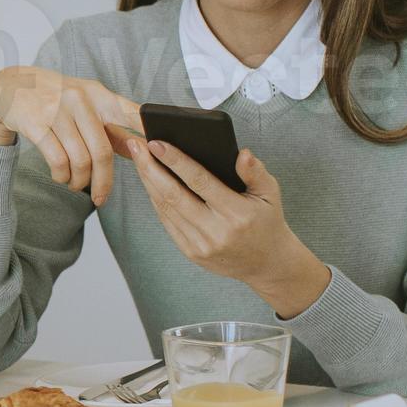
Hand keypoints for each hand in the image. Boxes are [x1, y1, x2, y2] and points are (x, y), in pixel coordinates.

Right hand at [0, 67, 141, 205]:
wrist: (7, 89)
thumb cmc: (52, 100)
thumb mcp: (83, 104)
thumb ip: (109, 126)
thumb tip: (137, 149)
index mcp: (97, 94)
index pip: (131, 112)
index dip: (148, 131)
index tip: (159, 151)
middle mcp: (80, 99)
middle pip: (102, 152)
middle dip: (102, 182)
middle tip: (100, 196)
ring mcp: (57, 110)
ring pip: (79, 160)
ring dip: (79, 181)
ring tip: (75, 185)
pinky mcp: (36, 123)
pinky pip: (58, 160)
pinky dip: (62, 176)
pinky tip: (61, 176)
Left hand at [126, 141, 329, 317]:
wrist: (266, 263)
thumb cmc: (267, 221)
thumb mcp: (270, 194)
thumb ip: (256, 172)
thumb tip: (242, 153)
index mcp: (237, 214)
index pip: (200, 181)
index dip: (175, 161)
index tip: (156, 143)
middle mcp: (216, 232)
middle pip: (173, 195)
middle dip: (150, 168)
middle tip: (136, 145)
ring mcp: (200, 245)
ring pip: (165, 208)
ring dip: (148, 181)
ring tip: (138, 158)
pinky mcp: (191, 252)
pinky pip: (166, 221)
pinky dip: (155, 199)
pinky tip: (148, 181)